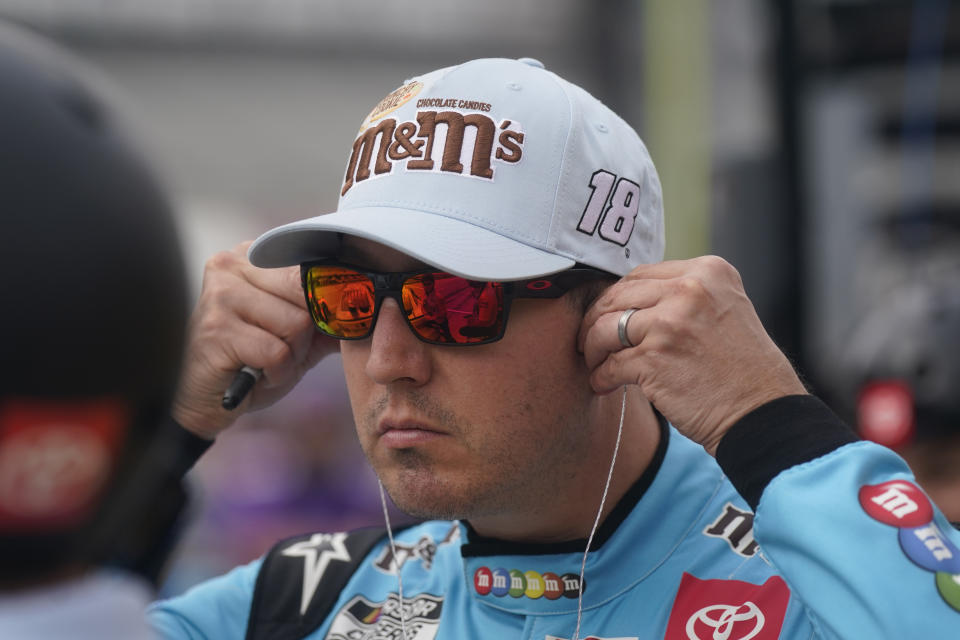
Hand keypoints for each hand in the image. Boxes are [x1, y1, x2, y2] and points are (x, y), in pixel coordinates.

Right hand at [172, 241, 337, 438]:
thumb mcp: (294, 334)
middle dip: (305, 334)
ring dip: (290, 356)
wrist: (202, 400)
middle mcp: (231, 265)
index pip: (310, 267)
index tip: (326, 321)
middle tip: (279, 350)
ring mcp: (221, 295)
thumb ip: (326, 315)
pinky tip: (253, 373)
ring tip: (262, 361)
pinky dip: (276, 372)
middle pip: (307, 295)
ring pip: (297, 324)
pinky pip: (278, 352)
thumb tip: (373, 306)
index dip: (326, 299)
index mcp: (250, 257)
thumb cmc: (247, 361)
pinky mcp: (217, 330)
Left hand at [579, 256, 806, 453]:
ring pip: (605, 328)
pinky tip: (604, 384)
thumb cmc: (741, 368)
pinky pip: (610, 365)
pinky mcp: (654, 359)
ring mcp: (670, 323)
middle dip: (596, 319)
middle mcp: (689, 290)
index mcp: (707, 271)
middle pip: (617, 296)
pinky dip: (601, 377)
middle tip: (590, 341)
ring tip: (596, 364)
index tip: (608, 316)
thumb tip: (628, 296)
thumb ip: (684, 295)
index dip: (617, 297)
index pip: (641, 275)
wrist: (762, 413)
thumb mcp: (724, 309)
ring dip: (593, 348)